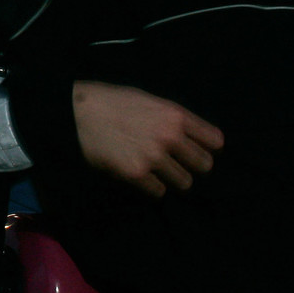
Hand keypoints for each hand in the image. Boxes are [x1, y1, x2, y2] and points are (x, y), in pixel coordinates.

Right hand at [72, 81, 223, 197]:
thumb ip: (173, 118)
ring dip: (172, 179)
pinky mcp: (136, 174)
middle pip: (204, 165)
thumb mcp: (149, 100)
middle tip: (177, 164)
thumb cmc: (112, 102)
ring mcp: (154, 157)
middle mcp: (170, 136)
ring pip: (184, 182)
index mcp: (176, 115)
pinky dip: (151, 187)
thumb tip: (191, 137)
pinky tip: (139, 175)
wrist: (78, 112)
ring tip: (157, 171)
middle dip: (192, 166)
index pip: (214, 141)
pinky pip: (158, 192)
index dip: (208, 148)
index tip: (196, 151)